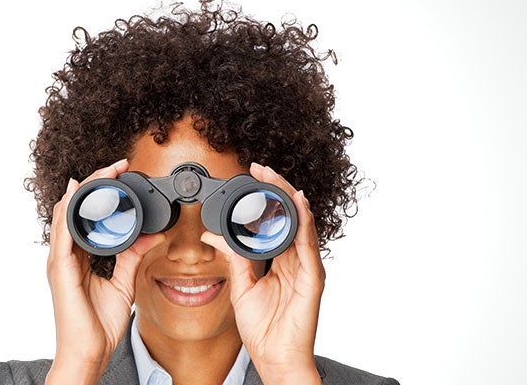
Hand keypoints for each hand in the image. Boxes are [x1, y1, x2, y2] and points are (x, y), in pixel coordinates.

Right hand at [45, 158, 164, 383]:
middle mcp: (66, 255)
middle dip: (94, 182)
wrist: (90, 352)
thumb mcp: (124, 283)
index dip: (101, 192)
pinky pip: (63, 234)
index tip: (121, 174)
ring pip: (66, 213)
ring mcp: (60, 261)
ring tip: (104, 172)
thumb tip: (154, 236)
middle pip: (75, 207)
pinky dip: (70, 212)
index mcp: (78, 257)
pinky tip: (77, 195)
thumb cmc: (100, 325)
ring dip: (85, 189)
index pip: (86, 215)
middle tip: (117, 166)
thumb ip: (134, 257)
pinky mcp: (60, 270)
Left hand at [200, 163, 323, 384]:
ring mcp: (306, 266)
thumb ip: (232, 258)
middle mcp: (296, 259)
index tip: (252, 176)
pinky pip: (309, 243)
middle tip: (261, 168)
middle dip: (276, 188)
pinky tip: (298, 203)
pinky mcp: (313, 277)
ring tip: (275, 177)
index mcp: (281, 260)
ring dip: (288, 197)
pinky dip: (305, 221)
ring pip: (301, 222)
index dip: (266, 197)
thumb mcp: (241, 287)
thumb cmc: (264, 329)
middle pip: (290, 215)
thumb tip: (213, 235)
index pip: (276, 220)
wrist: (274, 358)